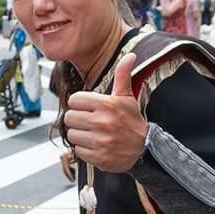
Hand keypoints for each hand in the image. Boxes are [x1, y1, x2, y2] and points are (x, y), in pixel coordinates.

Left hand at [63, 54, 147, 173]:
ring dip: (79, 134)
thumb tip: (130, 55)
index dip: (79, 104)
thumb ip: (123, 75)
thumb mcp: (127, 96)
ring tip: (92, 133)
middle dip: (77, 119)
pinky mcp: (99, 157)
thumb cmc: (132, 120)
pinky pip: (78, 150)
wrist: (145, 147)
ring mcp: (100, 141)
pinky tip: (96, 145)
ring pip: (72, 134)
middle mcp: (102, 122)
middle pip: (69, 118)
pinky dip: (84, 149)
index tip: (88, 108)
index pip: (74, 100)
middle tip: (89, 121)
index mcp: (107, 105)